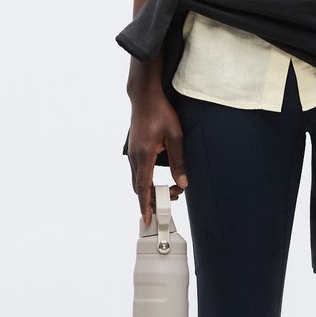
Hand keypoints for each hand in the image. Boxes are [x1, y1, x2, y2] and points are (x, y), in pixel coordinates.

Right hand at [126, 93, 188, 227]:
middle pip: (139, 188)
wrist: (145, 97)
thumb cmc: (161, 113)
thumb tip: (183, 182)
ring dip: (151, 190)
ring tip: (173, 188)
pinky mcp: (134, 151)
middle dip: (154, 199)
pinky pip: (138, 172)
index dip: (145, 205)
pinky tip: (159, 179)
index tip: (147, 219)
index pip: (144, 187)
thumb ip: (178, 161)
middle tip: (175, 196)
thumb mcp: (175, 136)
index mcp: (144, 155)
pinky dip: (147, 181)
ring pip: (138, 181)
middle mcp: (134, 157)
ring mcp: (132, 154)